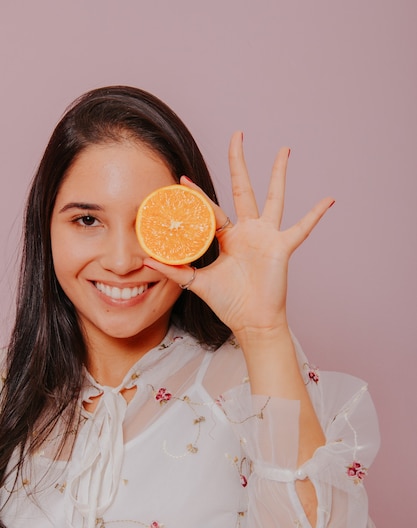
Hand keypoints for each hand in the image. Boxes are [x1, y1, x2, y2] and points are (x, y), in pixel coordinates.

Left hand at [145, 132, 334, 340]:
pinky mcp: (282, 247)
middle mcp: (248, 231)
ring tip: (284, 150)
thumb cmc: (229, 302)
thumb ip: (174, 270)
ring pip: (274, 198)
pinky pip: (302, 228)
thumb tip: (146, 260)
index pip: (210, 209)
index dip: (196, 195)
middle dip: (238, 162)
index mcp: (228, 237)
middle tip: (237, 134)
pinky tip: (329, 200)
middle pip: (242, 188)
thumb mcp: (196, 283)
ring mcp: (266, 236)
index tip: (181, 179)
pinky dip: (315, 215)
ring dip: (278, 174)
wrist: (251, 321)